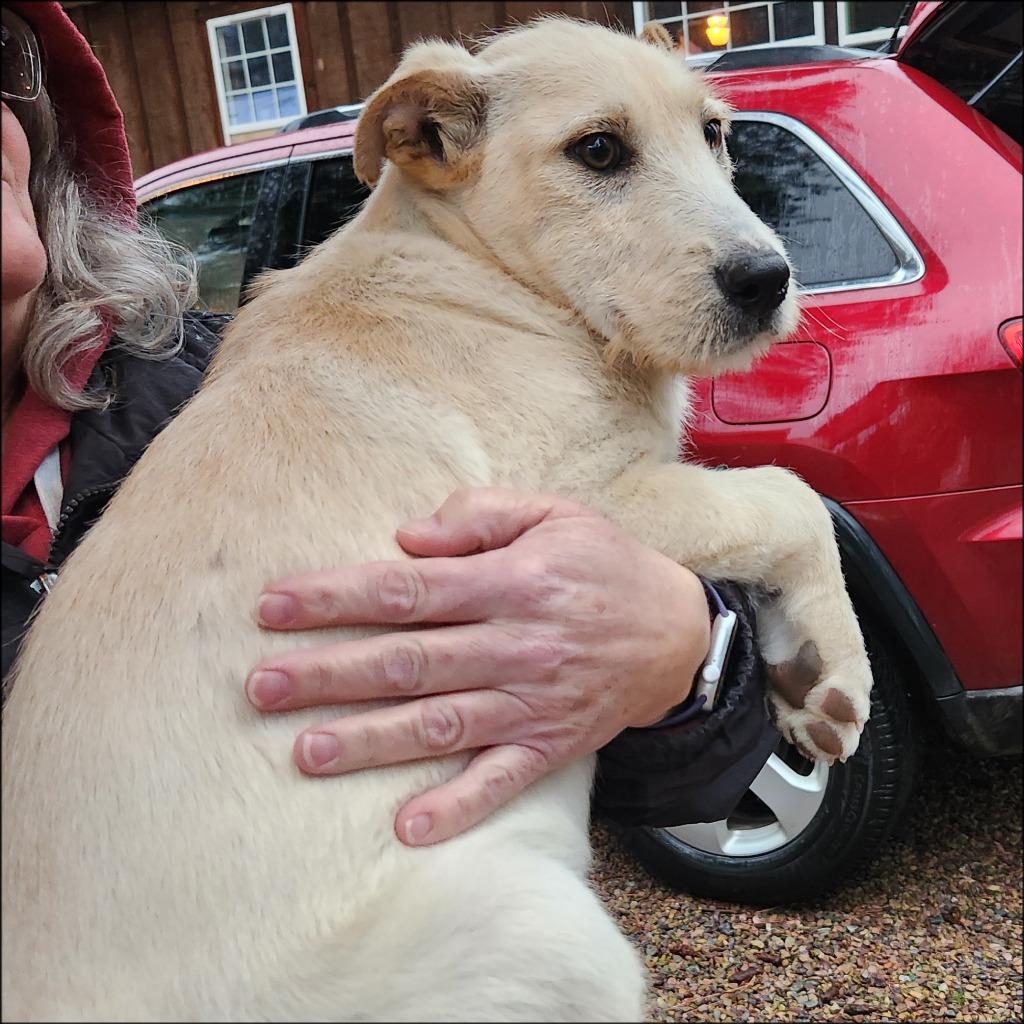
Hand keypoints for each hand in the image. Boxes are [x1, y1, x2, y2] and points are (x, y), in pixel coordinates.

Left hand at [246, 488, 710, 845]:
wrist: (676, 632)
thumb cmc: (602, 564)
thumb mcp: (553, 513)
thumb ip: (479, 516)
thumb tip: (407, 538)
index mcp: (511, 582)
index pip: (408, 590)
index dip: (338, 598)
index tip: (275, 607)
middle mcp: (516, 644)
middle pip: (410, 661)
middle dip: (331, 672)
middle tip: (262, 686)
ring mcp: (533, 701)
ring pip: (442, 723)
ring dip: (373, 740)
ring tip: (306, 752)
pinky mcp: (550, 745)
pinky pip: (502, 781)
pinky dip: (458, 806)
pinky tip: (408, 828)